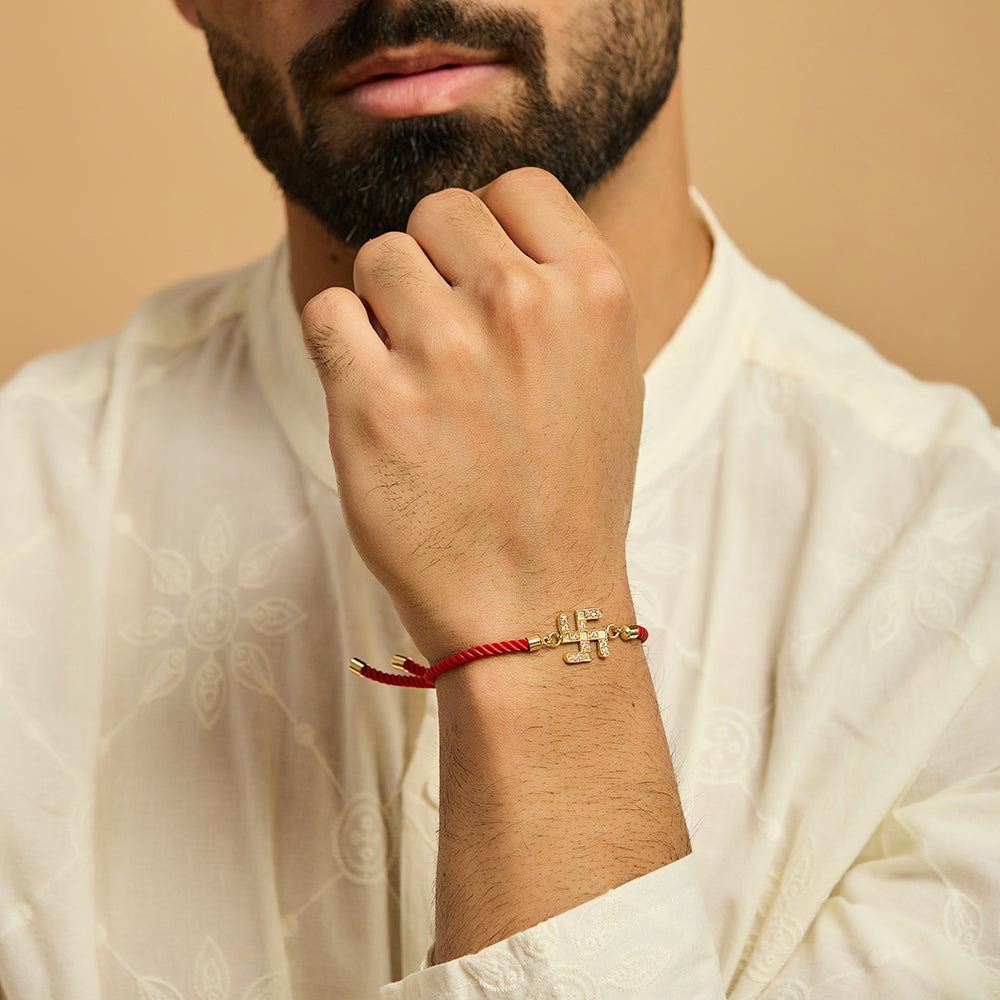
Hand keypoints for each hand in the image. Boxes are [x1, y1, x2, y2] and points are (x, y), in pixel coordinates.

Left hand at [301, 167, 643, 661]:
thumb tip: (487, 232)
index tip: (480, 281)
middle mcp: (521, 306)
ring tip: (415, 380)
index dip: (488, 232)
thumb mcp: (610, 376)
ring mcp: (443, 353)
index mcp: (593, 290)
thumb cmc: (570, 496)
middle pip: (436, 215)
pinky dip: (340, 348)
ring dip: (384, 309)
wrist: (535, 604)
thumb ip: (560, 291)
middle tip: (447, 343)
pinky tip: (375, 397)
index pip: (514, 188)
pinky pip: (326, 314)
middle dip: (433, 268)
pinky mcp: (370, 403)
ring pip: (377, 258)